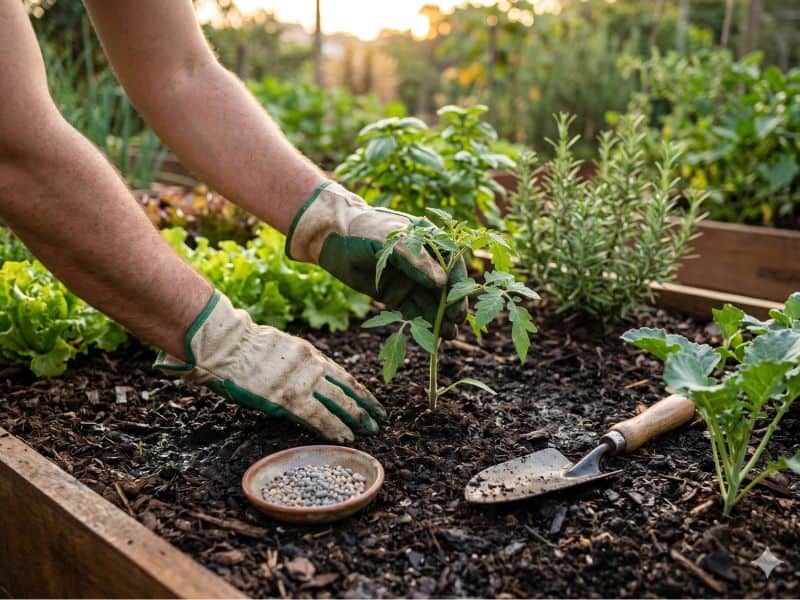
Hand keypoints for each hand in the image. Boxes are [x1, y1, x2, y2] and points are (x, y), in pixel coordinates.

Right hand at [155, 291, 385, 442]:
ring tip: (370, 431)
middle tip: (379, 419)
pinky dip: (334, 427)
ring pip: (338, 402)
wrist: (226, 344)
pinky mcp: (288, 397)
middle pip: (347, 388)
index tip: (371, 400)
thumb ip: (298, 365)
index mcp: (309, 353)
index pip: (342, 375)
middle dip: (365, 405)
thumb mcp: (280, 349)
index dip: (359, 390)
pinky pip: (317, 416)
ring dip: (356, 418)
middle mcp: (311, 366)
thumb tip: (308, 384)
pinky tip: (346, 437)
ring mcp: (301, 382)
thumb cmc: (244, 347)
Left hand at [285, 182, 466, 337]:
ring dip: (441, 318)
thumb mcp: (390, 241)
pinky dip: (424, 324)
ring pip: (431, 302)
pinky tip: (433, 337)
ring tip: (449, 335)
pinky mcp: (398, 296)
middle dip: (451, 304)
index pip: (451, 261)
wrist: (334, 240)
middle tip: (455, 321)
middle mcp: (424, 262)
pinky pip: (415, 311)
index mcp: (429, 240)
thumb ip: (415, 261)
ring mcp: (411, 280)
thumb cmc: (363, 231)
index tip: (458, 299)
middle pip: (444, 286)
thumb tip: (441, 283)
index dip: (457, 281)